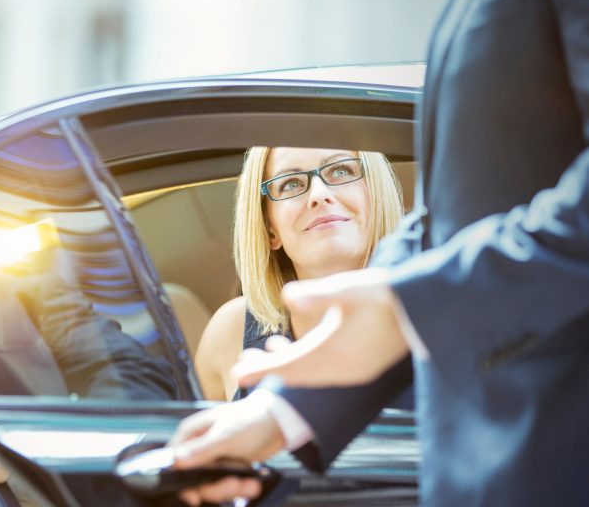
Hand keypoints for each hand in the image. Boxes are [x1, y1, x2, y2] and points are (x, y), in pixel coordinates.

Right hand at [168, 393, 285, 505]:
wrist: (278, 421)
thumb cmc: (250, 419)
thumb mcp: (226, 436)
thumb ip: (201, 450)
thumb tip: (176, 460)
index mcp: (191, 434)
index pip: (174, 462)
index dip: (181, 480)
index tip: (194, 495)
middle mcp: (198, 447)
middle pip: (193, 478)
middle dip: (214, 487)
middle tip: (232, 485)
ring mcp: (212, 458)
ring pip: (210, 484)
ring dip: (229, 489)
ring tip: (248, 485)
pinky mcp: (226, 466)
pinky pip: (225, 484)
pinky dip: (238, 487)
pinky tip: (251, 484)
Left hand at [234, 268, 409, 387]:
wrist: (428, 310)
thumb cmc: (389, 296)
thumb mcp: (350, 289)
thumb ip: (317, 295)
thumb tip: (288, 296)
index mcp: (336, 353)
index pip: (290, 366)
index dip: (262, 370)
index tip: (237, 375)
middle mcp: (343, 369)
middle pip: (296, 374)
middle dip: (268, 371)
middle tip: (241, 371)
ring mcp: (354, 370)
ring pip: (311, 373)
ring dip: (287, 366)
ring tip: (265, 356)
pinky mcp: (363, 365)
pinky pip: (326, 370)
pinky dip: (307, 362)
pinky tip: (297, 349)